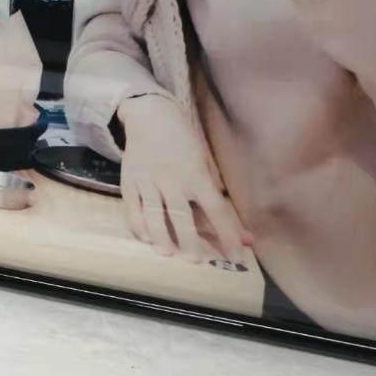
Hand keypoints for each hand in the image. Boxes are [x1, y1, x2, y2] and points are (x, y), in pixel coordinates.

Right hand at [117, 94, 252, 263]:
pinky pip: (132, 210)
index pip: (216, 209)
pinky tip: (148, 238)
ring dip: (162, 239)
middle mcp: (172, 179)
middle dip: (190, 243)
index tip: (237, 257)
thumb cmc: (183, 141)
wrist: (151, 114)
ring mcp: (148, 180)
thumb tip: (247, 236)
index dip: (228, 235)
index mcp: (196, 173)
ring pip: (154, 217)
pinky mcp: (129, 181)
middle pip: (182, 218)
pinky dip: (139, 227)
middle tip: (195, 261)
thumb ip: (221, 200)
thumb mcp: (206, 164)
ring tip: (169, 254)